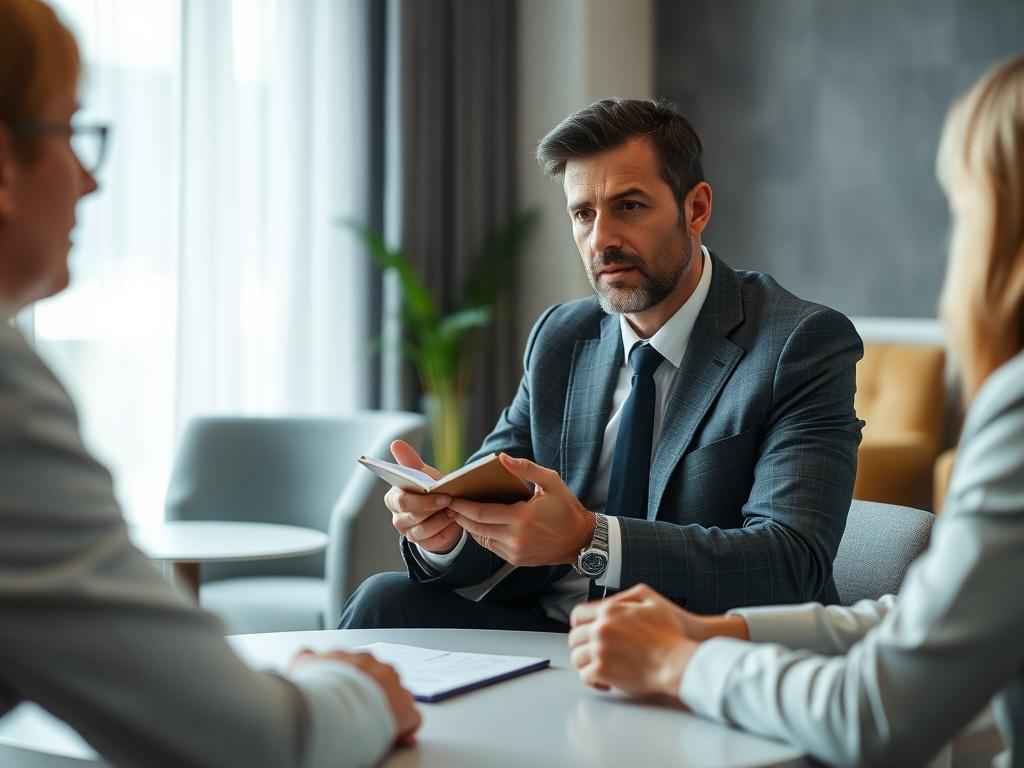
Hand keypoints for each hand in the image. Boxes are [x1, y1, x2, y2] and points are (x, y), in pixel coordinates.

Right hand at [291, 649, 420, 745]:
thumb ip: (309, 658)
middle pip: (383, 679)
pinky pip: (411, 719)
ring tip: (375, 725)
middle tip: (360, 712)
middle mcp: (381, 668)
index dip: (357, 682)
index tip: (350, 693)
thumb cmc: (318, 685)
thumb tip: (307, 657)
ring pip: (399, 696)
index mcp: (360, 659)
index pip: (364, 667)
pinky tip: (395, 737)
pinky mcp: (406, 711)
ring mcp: (396, 688)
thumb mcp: (305, 664)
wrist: (332, 702)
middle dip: (374, 694)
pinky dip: (404, 728)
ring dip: (390, 708)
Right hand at [384, 440, 461, 553]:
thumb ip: (409, 460)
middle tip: (448, 499)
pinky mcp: (423, 544)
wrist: (441, 510)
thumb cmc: (429, 488)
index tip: (432, 488)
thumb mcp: (421, 474)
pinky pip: (433, 540)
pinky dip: (445, 530)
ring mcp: (408, 533)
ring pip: (422, 529)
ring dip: (440, 519)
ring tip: (454, 510)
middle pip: (411, 515)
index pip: (400, 500)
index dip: (418, 497)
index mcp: (393, 498)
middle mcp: (398, 517)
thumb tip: (396, 442)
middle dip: (430, 507)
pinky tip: (455, 521)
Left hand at [446, 453, 594, 566]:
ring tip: (459, 514)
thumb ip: (526, 468)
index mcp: (522, 518)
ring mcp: (515, 552)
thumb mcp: (551, 482)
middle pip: (476, 528)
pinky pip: (492, 547)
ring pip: (482, 539)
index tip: (450, 498)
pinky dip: (482, 536)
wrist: (581, 540)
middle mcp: (516, 538)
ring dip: (469, 527)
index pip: (482, 513)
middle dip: (460, 516)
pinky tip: (478, 525)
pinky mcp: (516, 560)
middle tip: (448, 505)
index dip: (463, 506)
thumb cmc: (566, 508)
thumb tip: (502, 458)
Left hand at [567, 584, 747, 696]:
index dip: (578, 625)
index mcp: (609, 611)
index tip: (581, 632)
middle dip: (581, 646)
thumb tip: (609, 603)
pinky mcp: (602, 670)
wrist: (676, 661)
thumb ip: (626, 598)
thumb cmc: (670, 635)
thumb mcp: (651, 601)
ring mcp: (599, 650)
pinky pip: (585, 676)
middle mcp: (600, 629)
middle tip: (591, 653)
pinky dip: (592, 680)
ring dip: (585, 663)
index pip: (577, 615)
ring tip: (597, 668)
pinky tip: (604, 681)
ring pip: (577, 657)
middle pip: (574, 638)